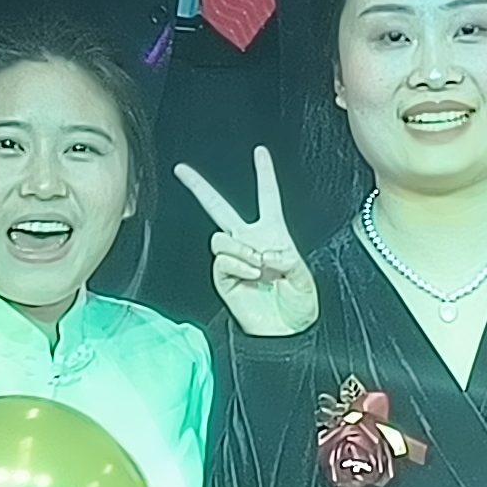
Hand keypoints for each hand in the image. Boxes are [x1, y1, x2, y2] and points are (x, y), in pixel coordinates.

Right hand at [176, 147, 319, 337]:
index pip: (267, 197)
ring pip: (221, 237)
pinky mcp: (224, 277)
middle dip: (200, 187)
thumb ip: (288, 259)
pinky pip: (222, 259)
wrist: (286, 334)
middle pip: (220, 208)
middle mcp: (250, 242)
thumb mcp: (305, 278)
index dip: (265, 174)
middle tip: (181, 170)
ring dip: (241, 249)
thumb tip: (265, 251)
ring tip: (258, 266)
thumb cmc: (298, 307)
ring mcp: (235, 258)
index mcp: (274, 234)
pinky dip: (238, 264)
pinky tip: (251, 273)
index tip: (260, 152)